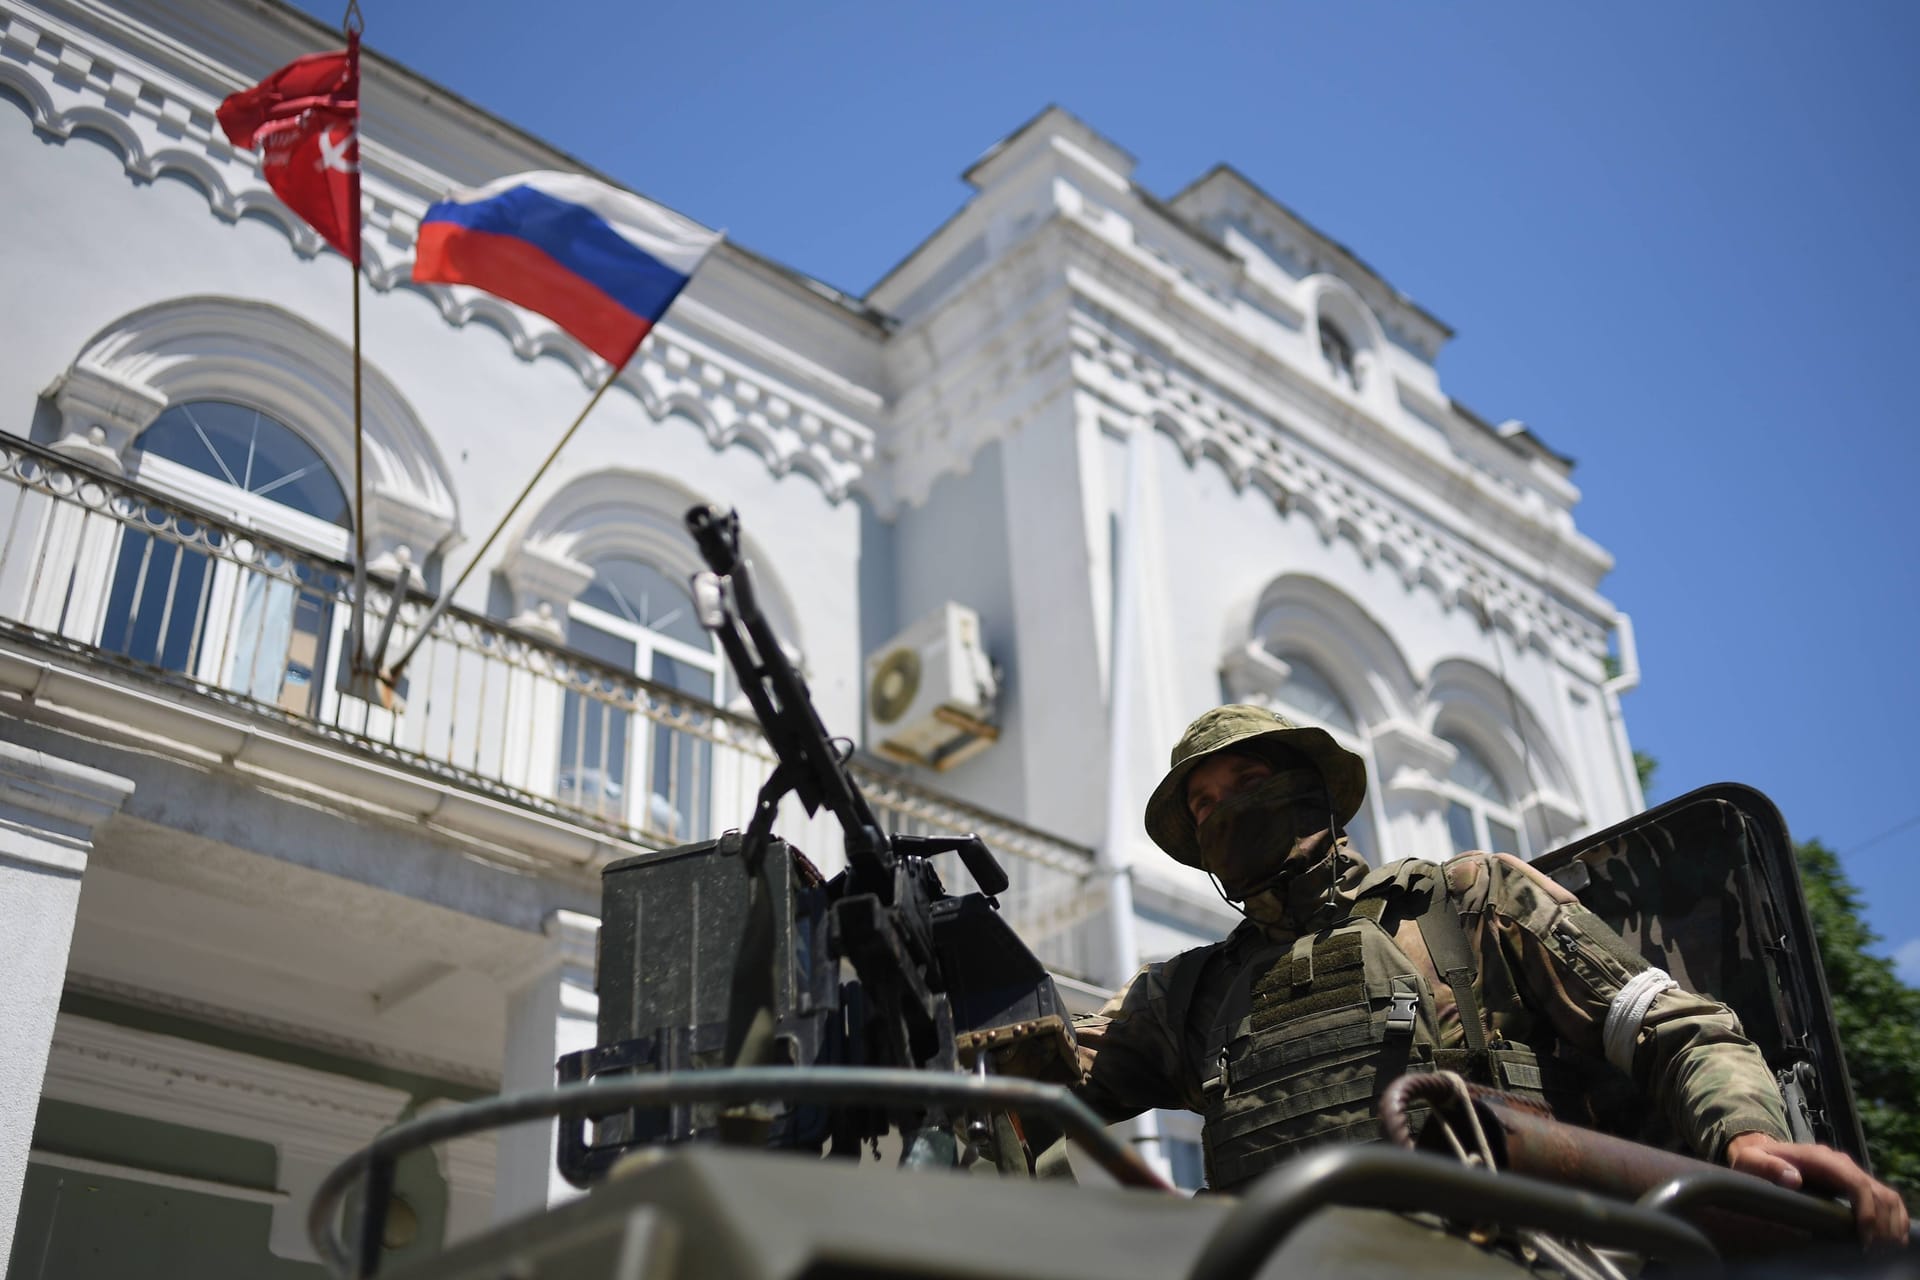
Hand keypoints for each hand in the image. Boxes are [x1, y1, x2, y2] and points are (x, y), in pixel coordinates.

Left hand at [1725, 1131, 1908, 1248]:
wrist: (1762, 1152)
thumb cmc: (1755, 1160)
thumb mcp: (1751, 1160)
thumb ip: (1767, 1167)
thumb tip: (1793, 1179)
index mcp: (1819, 1158)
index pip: (1856, 1182)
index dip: (1866, 1211)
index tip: (1863, 1237)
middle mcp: (1840, 1163)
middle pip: (1877, 1192)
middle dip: (1881, 1223)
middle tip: (1874, 1249)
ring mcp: (1849, 1171)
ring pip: (1886, 1195)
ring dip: (1891, 1222)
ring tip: (1884, 1247)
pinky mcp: (1853, 1182)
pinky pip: (1884, 1197)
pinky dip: (1893, 1217)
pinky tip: (1892, 1237)